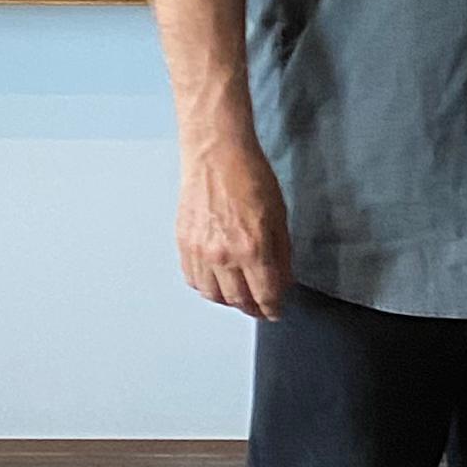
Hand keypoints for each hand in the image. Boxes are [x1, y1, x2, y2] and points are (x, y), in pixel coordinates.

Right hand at [177, 132, 292, 318]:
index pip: (266, 295)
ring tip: (240, 295)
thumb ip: (282, 253)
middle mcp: (224, 256)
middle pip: (239, 301)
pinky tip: (217, 281)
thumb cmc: (250, 176)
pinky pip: (194, 280)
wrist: (215, 155)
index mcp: (253, 248)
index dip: (274, 308)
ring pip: (213, 295)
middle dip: (253, 308)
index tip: (276, 310)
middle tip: (260, 307)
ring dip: (229, 301)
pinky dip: (206, 287)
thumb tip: (283, 281)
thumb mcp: (279, 215)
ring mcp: (200, 252)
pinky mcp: (184, 245)